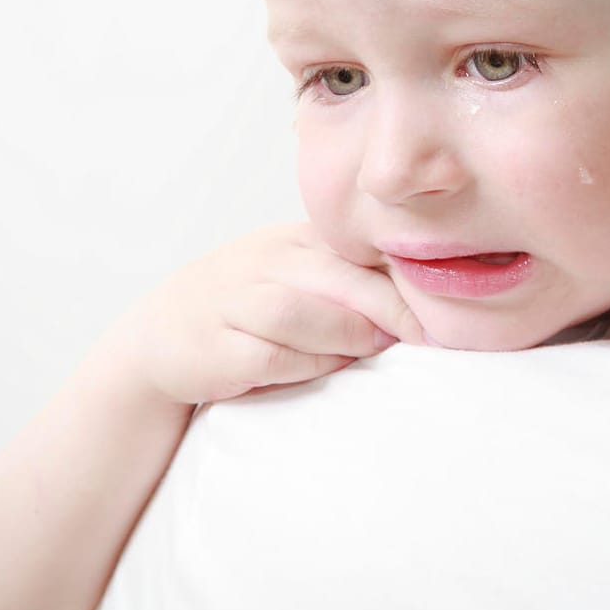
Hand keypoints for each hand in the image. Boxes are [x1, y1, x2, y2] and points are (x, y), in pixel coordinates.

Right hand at [100, 223, 424, 405]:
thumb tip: (431, 300)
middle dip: (392, 306)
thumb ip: (354, 278)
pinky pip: (270, 355)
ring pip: (301, 312)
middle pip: (337, 276)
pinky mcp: (216, 348)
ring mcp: (235, 303)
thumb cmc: (250, 307)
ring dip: (348, 333)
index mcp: (294, 241)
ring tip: (380, 347)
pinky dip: (307, 364)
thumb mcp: (298, 275)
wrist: (160, 336)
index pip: (357, 247)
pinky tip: (330, 369)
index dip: (405, 273)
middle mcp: (264, 263)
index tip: (449, 299)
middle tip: (432, 334)